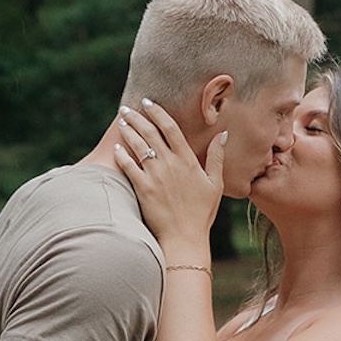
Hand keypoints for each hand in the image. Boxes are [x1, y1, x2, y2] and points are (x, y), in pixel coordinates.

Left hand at [114, 98, 224, 253]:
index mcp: (188, 160)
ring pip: (138, 146)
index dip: (157, 112)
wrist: (184, 238)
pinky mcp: (142, 188)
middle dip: (137, 117)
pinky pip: (129, 166)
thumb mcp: (215, 184)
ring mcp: (155, 175)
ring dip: (128, 131)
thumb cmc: (202, 213)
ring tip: (122, 122)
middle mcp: (170, 164)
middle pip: (150, 132)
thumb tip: (223, 134)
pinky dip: (122, 155)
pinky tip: (117, 147)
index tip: (147, 103)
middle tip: (127, 109)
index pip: (170, 128)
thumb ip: (217, 157)